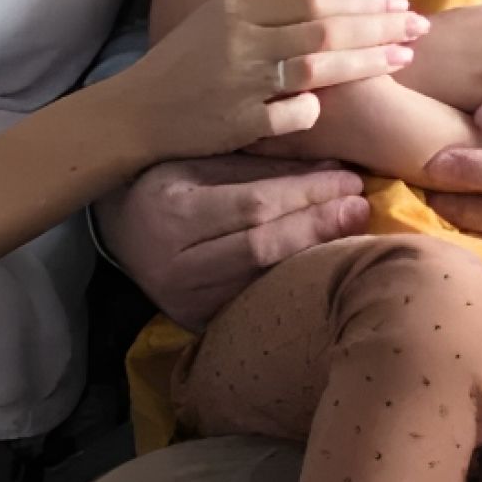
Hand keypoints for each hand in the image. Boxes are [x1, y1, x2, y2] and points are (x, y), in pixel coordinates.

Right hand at [98, 155, 372, 329]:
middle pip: (263, 247)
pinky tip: (325, 259)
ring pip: (262, 278)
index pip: (253, 206)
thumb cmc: (165, 181)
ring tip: (354, 228)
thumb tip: (332, 163)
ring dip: (314, 252)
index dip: (306, 193)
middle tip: (362, 204)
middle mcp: (175, 267)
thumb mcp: (200, 159)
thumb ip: (259, 163)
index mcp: (172, 214)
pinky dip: (293, 277)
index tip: (349, 177)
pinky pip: (254, 298)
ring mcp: (185, 302)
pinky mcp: (197, 323)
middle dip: (319, 223)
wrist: (119, 229)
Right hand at [122, 0, 423, 157]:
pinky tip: (346, 105)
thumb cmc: (188, 62)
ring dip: (367, 62)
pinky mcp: (240, 122)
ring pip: (318, 67)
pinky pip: (296, 113)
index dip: (362, 0)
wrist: (138, 111)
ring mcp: (241, 82)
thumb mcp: (223, 18)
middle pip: (325, 27)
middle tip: (419, 26)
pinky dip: (320, 107)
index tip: (399, 2)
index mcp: (238, 8)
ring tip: (406, 57)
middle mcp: (240, 40)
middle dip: (379, 26)